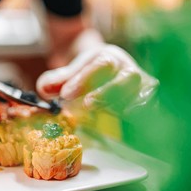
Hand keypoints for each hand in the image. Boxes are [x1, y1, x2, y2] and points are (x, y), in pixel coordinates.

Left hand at [37, 30, 158, 114]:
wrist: (109, 73)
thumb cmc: (90, 74)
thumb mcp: (71, 71)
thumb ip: (57, 80)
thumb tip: (44, 89)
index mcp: (110, 58)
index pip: (101, 65)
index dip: (84, 80)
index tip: (66, 93)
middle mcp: (130, 72)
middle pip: (128, 80)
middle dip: (108, 93)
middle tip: (87, 104)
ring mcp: (142, 90)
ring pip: (139, 98)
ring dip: (118, 110)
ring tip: (97, 119)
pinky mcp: (145, 108)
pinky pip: (144, 117)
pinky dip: (131, 125)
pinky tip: (117, 132)